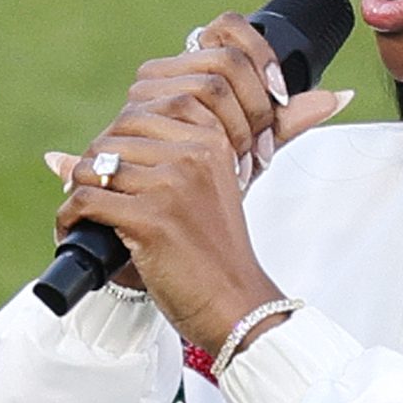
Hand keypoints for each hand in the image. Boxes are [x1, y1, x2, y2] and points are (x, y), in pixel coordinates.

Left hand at [44, 11, 353, 350]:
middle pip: (116, 129)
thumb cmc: (220, 250)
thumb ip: (226, 140)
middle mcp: (197, 151)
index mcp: (215, 137)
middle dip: (97, 163)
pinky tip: (81, 234)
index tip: (127, 171)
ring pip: (94, 162)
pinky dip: (72, 219)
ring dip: (80, 191)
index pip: (147, 98)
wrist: (234, 306)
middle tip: (102, 196)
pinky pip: (86, 198)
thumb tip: (331, 96)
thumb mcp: (228, 184)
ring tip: (90, 218)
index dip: (123, 134)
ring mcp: (174, 182)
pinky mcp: (152, 217)